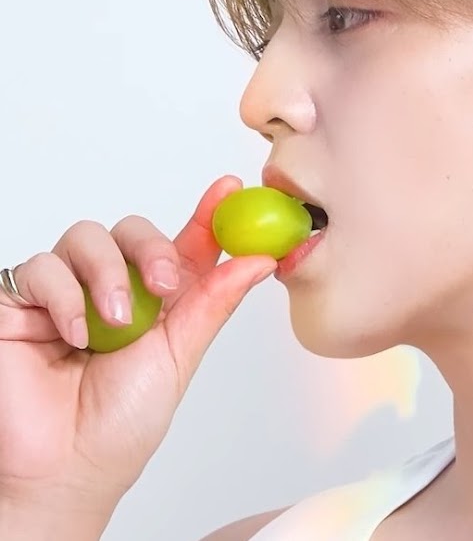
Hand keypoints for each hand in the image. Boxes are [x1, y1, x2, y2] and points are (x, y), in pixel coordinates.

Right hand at [0, 175, 275, 516]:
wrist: (63, 472)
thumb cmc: (120, 425)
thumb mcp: (180, 356)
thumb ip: (214, 302)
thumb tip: (260, 259)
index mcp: (158, 300)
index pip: (184, 243)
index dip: (208, 213)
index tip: (229, 189)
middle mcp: (113, 289)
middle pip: (132, 229)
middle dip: (151, 247)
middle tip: (162, 282)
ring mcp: (65, 293)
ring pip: (86, 238)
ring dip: (107, 274)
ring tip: (115, 323)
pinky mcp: (20, 304)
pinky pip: (41, 268)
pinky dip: (63, 296)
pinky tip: (75, 334)